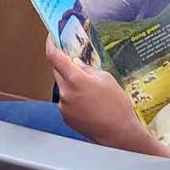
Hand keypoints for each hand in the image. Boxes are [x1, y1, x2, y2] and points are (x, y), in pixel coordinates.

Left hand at [44, 36, 152, 151]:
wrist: (118, 133)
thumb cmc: (116, 105)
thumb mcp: (106, 78)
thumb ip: (87, 69)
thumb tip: (76, 64)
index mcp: (75, 79)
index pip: (54, 57)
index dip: (50, 44)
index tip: (51, 37)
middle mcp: (65, 92)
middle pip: (57, 72)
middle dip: (65, 66)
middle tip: (78, 64)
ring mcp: (63, 106)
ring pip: (62, 87)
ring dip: (71, 84)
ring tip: (91, 91)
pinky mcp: (65, 117)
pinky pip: (66, 101)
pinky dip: (73, 97)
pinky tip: (89, 103)